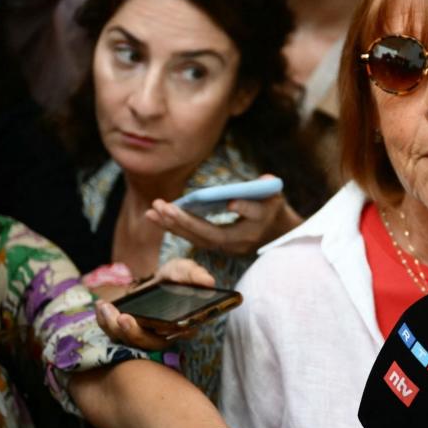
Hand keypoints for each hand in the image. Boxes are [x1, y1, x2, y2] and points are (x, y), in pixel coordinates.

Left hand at [95, 259, 215, 348]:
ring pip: (129, 342)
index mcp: (185, 322)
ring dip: (114, 327)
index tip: (161, 327)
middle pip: (151, 343)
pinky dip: (105, 322)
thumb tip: (208, 281)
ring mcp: (145, 336)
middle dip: (135, 334)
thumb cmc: (172, 277)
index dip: (171, 332)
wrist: (153, 280)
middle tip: (123, 318)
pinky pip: (114, 334)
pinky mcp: (127, 334)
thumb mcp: (182, 270)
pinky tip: (101, 306)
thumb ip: (192, 274)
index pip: (182, 333)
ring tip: (106, 308)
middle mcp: (166, 335)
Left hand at [145, 181, 301, 257]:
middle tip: (164, 207)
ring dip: (173, 226)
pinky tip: (157, 217)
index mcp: (258, 224)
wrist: (274, 234)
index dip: (243, 208)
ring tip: (152, 212)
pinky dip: (174, 228)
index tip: (232, 202)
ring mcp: (226, 248)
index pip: (252, 216)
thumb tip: (264, 179)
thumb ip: (268, 187)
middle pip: (212, 234)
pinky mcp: (215, 246)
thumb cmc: (272, 208)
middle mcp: (240, 241)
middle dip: (187, 221)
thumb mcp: (274, 196)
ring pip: (198, 239)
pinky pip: (193, 238)